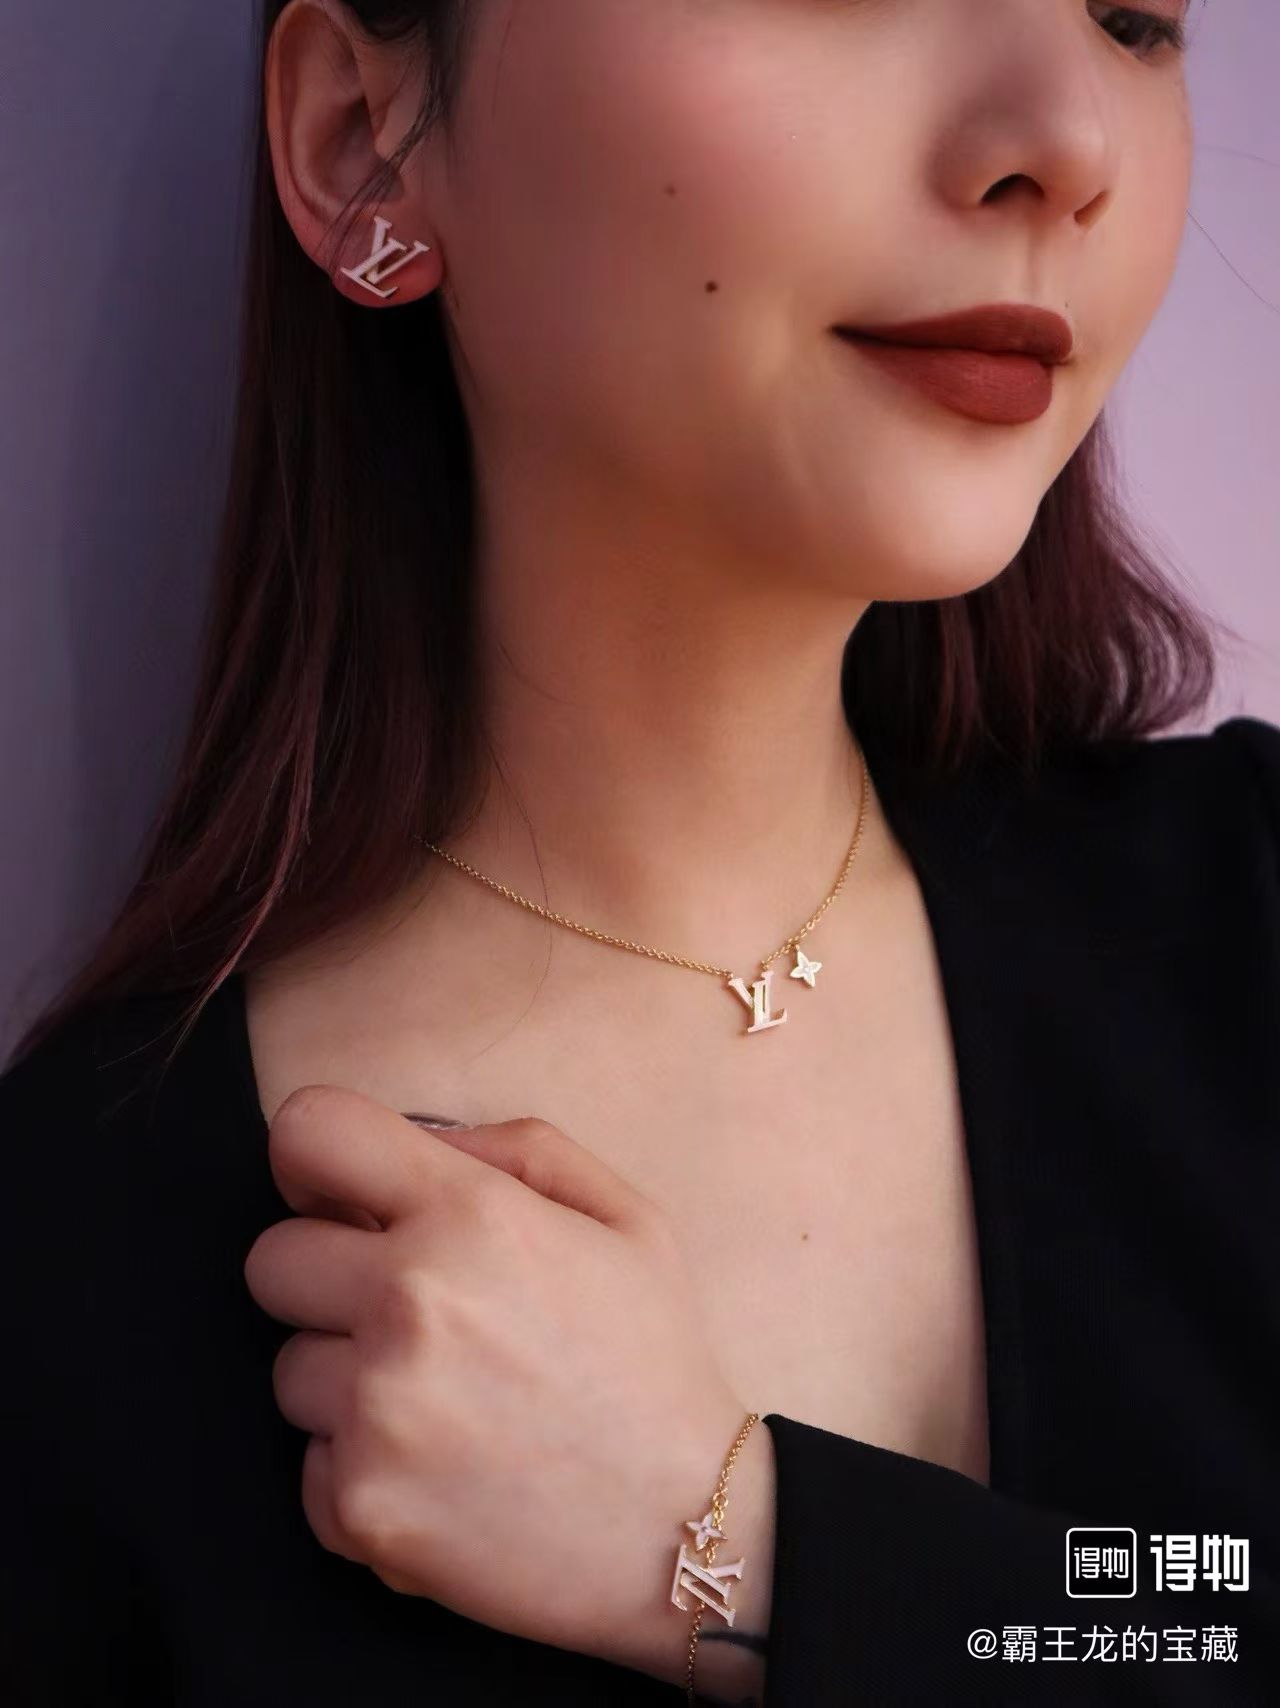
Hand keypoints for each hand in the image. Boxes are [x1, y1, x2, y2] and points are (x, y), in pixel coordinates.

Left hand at [242, 1085, 751, 1666]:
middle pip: (270, 1260)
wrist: (687, 1526)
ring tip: (445, 1406)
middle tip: (407, 1317)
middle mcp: (408, 1301)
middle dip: (327, 1279)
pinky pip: (307, 1466)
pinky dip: (360, 1472)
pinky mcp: (359, 1506)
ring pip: (289, 1368)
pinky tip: (441, 1473)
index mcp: (469, 1215)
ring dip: (347, 1383)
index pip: (310, 1130)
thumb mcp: (624, 1217)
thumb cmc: (655, 1362)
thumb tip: (417, 1142)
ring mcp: (376, 1409)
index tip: (338, 1197)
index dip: (312, 1160)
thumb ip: (516, 1149)